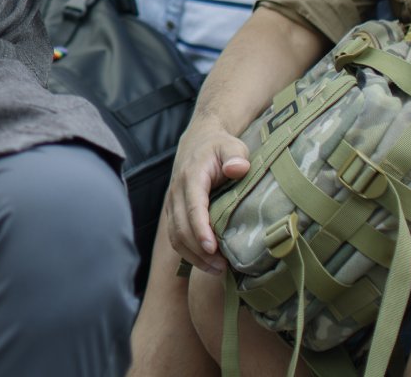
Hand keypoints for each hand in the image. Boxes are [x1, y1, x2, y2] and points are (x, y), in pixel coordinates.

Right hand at [164, 119, 251, 275]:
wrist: (199, 140)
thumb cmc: (220, 146)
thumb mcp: (232, 145)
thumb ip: (235, 155)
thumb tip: (237, 168)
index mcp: (191, 176)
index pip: (193, 207)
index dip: (200, 229)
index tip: (212, 248)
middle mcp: (177, 191)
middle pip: (181, 227)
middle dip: (199, 251)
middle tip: (222, 266)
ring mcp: (173, 203)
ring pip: (175, 236)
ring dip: (193, 256)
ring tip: (216, 270)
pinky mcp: (174, 211)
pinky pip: (175, 236)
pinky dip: (188, 253)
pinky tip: (206, 263)